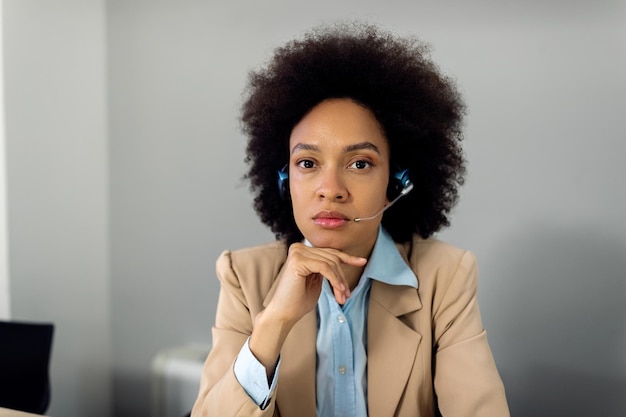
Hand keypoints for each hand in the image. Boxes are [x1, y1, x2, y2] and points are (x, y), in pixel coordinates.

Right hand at [249, 243, 365, 370]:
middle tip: (346, 295)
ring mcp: (297, 252)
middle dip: (342, 277)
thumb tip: (344, 260)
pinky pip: (325, 267)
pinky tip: (339, 291)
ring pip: (330, 263)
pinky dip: (335, 279)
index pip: (329, 252)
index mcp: (303, 251)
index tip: (362, 261)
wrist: (283, 314)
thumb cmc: (298, 301)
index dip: (347, 257)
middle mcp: (299, 248)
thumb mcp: (317, 281)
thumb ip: (326, 269)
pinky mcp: (298, 260)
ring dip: (340, 281)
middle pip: (332, 257)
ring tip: (342, 297)